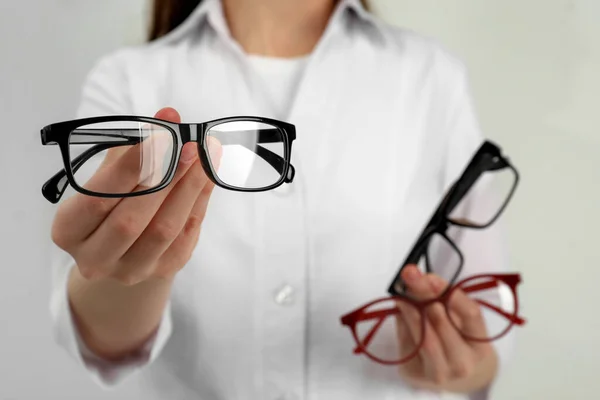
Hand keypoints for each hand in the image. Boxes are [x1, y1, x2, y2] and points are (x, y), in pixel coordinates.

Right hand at [52, 107, 221, 284]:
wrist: (121, 253)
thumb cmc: (110, 205)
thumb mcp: (105, 180)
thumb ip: (130, 150)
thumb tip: (168, 118)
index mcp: (68, 230)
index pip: (98, 197)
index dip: (131, 166)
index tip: (160, 135)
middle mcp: (95, 257)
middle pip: (131, 219)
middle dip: (165, 178)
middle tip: (189, 146)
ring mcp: (130, 270)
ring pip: (164, 229)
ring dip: (188, 188)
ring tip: (204, 157)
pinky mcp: (162, 272)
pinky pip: (186, 236)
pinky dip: (199, 202)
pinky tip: (207, 177)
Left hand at [395, 265, 497, 392]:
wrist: (457, 381)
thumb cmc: (461, 343)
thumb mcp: (464, 324)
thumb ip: (448, 302)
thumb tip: (421, 279)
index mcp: (480, 347)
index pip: (471, 315)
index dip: (451, 293)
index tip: (431, 276)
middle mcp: (462, 364)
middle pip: (442, 324)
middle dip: (424, 295)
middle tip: (410, 275)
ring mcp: (438, 373)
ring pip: (422, 336)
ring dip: (410, 309)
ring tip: (402, 292)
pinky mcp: (413, 374)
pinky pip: (406, 342)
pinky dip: (403, 323)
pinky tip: (401, 309)